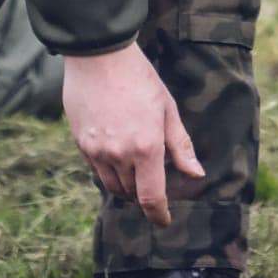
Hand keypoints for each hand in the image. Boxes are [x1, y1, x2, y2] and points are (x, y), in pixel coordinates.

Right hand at [62, 42, 204, 224]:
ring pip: (113, 185)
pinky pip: (97, 170)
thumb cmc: (139, 77)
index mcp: (146, 147)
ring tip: (137, 166)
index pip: (151, 197)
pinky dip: (110, 171)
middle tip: (154, 180)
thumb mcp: (167, 108)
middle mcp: (120, 154)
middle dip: (144, 194)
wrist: (99, 56)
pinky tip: (117, 153)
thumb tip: (196, 174)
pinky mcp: (81, 144)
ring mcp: (97, 150)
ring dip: (127, 185)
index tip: (164, 221)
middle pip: (132, 194)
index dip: (159, 214)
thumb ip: (180, 145)